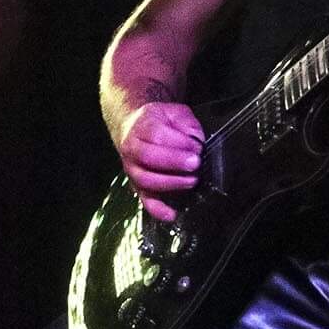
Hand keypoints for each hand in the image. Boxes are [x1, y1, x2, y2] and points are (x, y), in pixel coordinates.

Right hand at [118, 100, 204, 222]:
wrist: (132, 127)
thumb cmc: (157, 121)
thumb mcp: (173, 113)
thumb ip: (186, 124)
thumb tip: (196, 140)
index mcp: (141, 126)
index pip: (155, 134)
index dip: (177, 142)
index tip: (196, 146)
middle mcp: (131, 148)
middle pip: (148, 157)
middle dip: (174, 162)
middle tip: (195, 163)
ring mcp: (132, 169)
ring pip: (145, 179)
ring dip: (170, 183)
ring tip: (191, 181)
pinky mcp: (137, 186)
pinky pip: (145, 200)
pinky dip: (158, 210)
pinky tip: (172, 215)